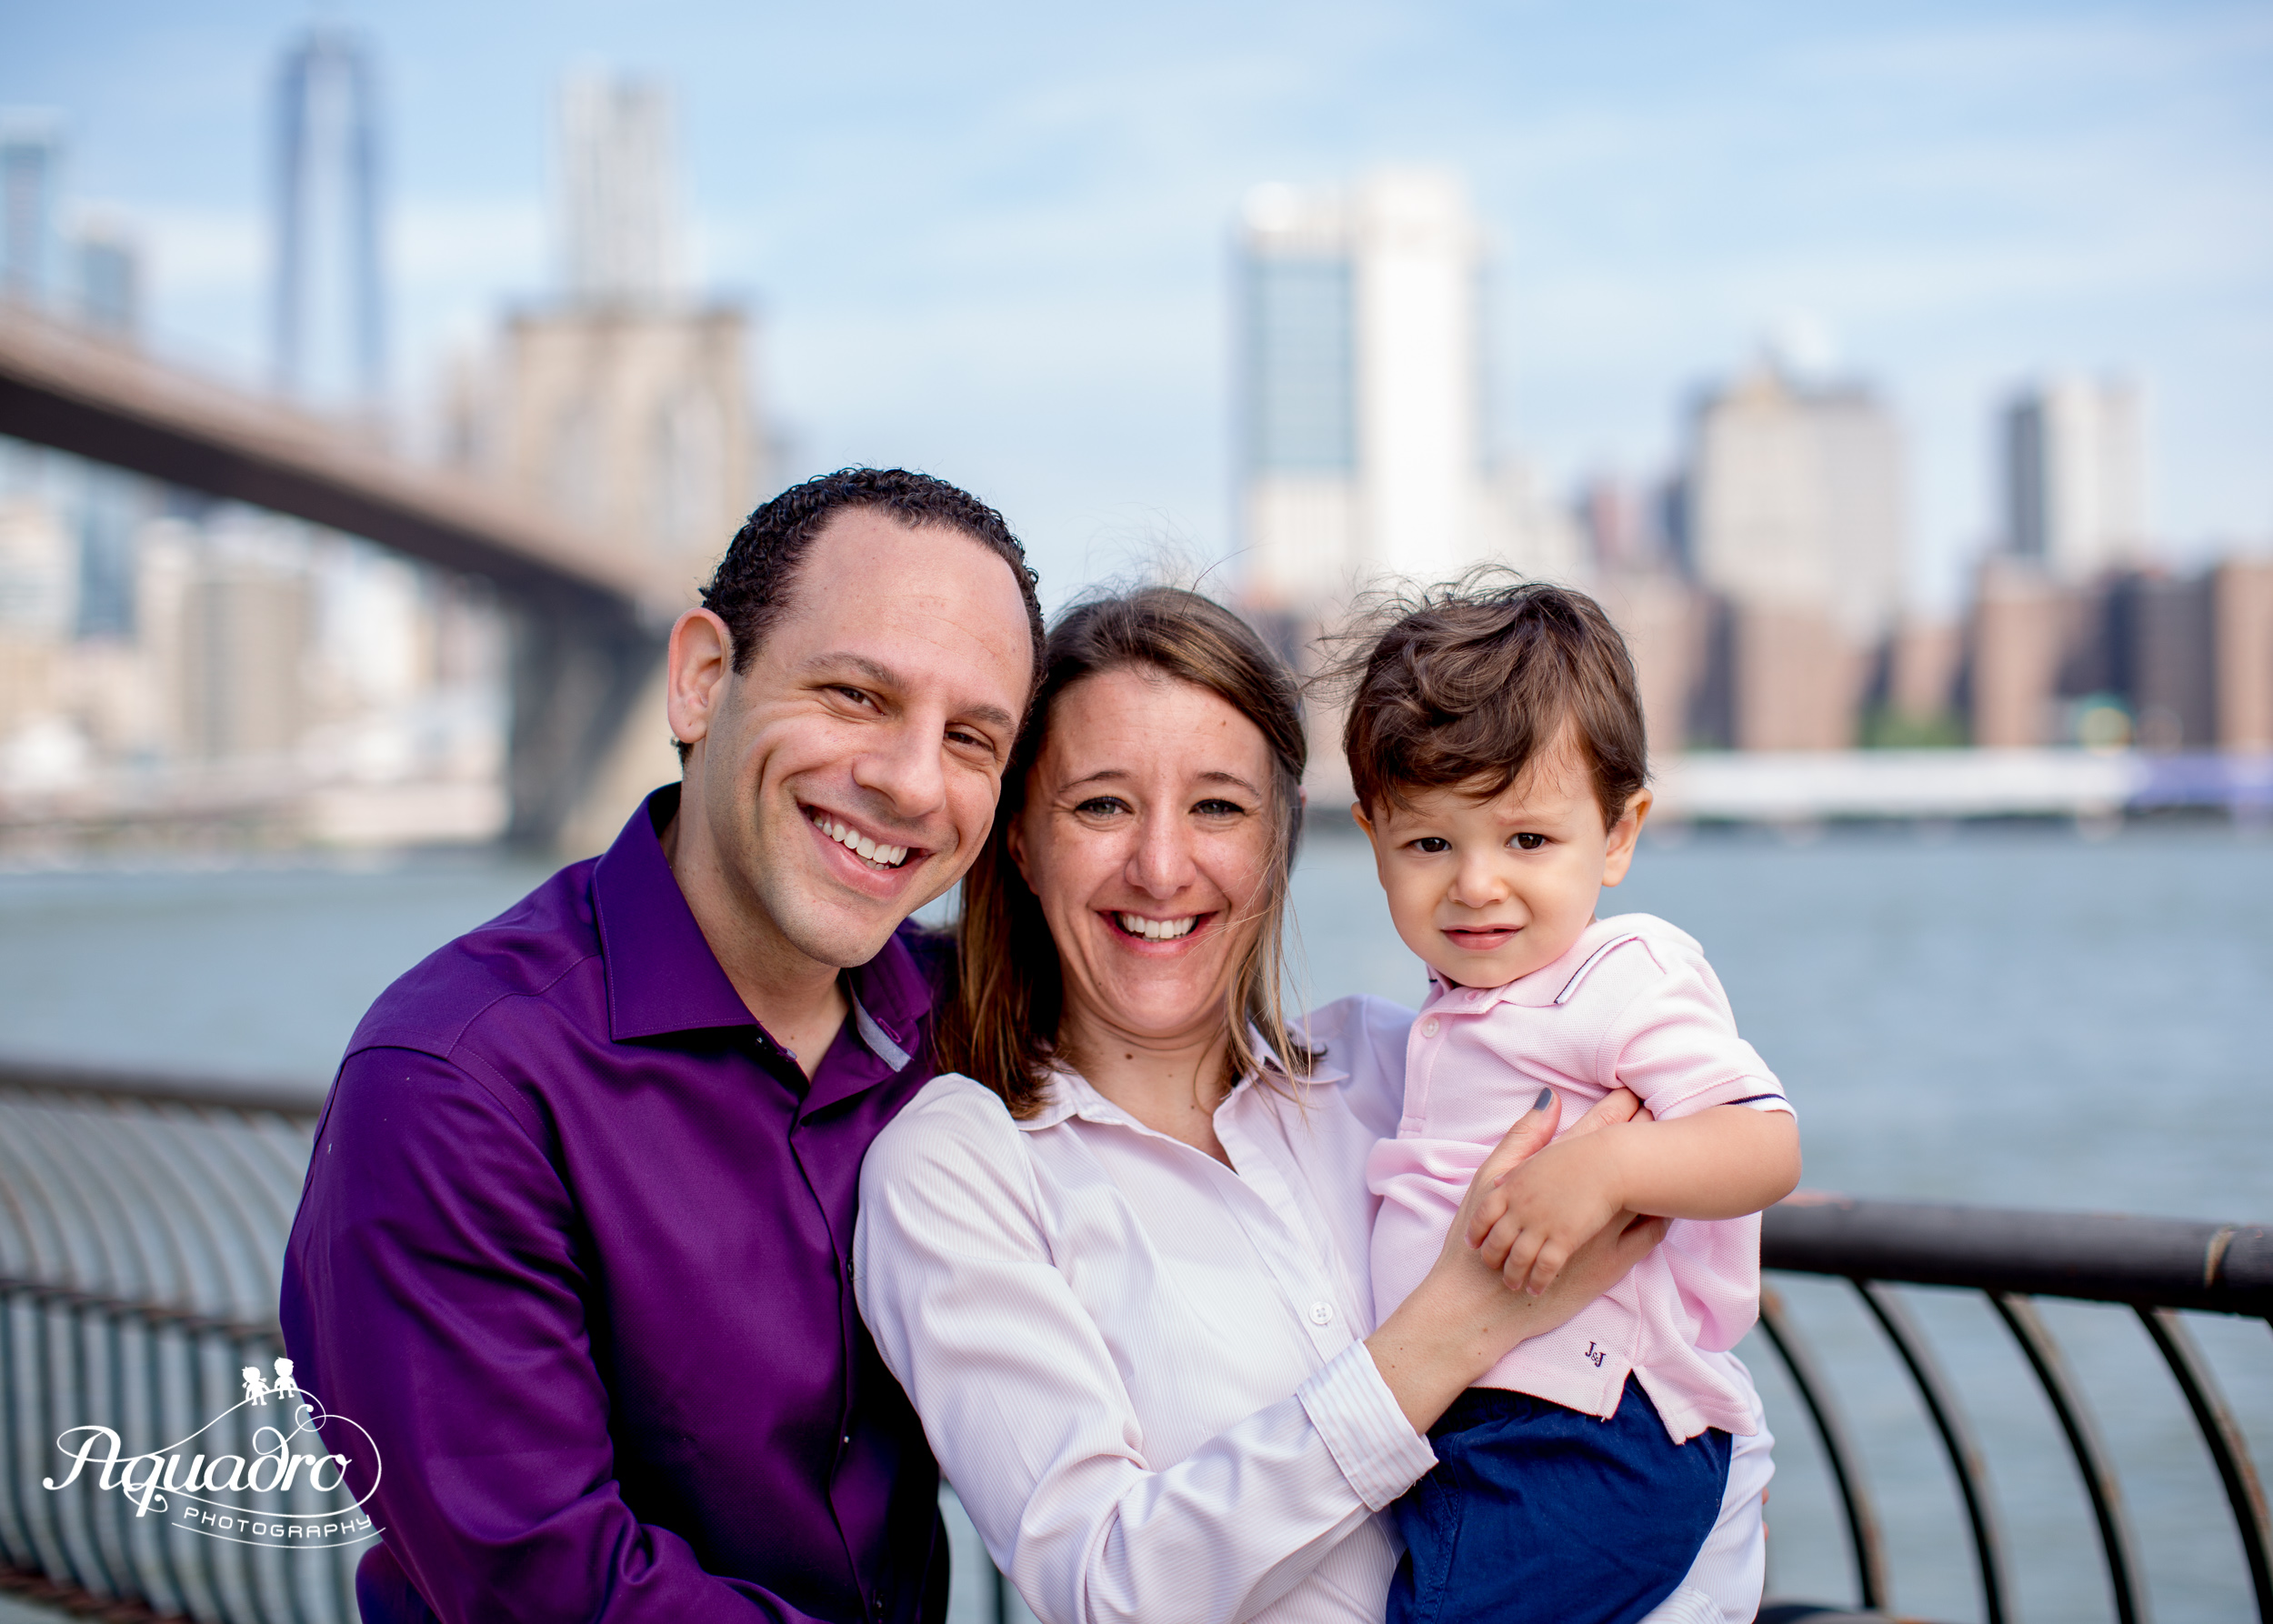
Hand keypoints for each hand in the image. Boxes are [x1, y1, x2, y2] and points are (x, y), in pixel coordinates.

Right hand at [1367, 1090, 1666, 1434]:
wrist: (1481, 1303)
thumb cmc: (1477, 1242)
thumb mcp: (1491, 1181)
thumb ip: (1523, 1141)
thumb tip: (1550, 1100)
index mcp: (1555, 1178)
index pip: (1593, 1134)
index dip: (1616, 1109)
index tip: (1634, 1090)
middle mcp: (1584, 1204)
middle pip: (1627, 1160)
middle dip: (1646, 1134)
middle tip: (1666, 1111)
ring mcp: (1602, 1235)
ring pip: (1645, 1197)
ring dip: (1662, 1174)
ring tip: (1684, 1151)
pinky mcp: (1611, 1265)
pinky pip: (1648, 1237)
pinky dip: (1663, 1218)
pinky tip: (1674, 1205)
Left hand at [1471, 1132, 1623, 1295]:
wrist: (1606, 1163)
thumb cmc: (1575, 1157)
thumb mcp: (1536, 1159)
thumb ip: (1514, 1173)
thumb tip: (1497, 1183)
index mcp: (1513, 1187)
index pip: (1484, 1214)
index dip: (1477, 1231)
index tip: (1474, 1244)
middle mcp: (1522, 1209)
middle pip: (1497, 1240)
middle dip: (1492, 1258)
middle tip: (1493, 1268)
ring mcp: (1542, 1225)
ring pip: (1518, 1258)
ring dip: (1513, 1274)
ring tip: (1512, 1284)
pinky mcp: (1564, 1239)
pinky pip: (1544, 1267)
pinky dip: (1537, 1280)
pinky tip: (1536, 1289)